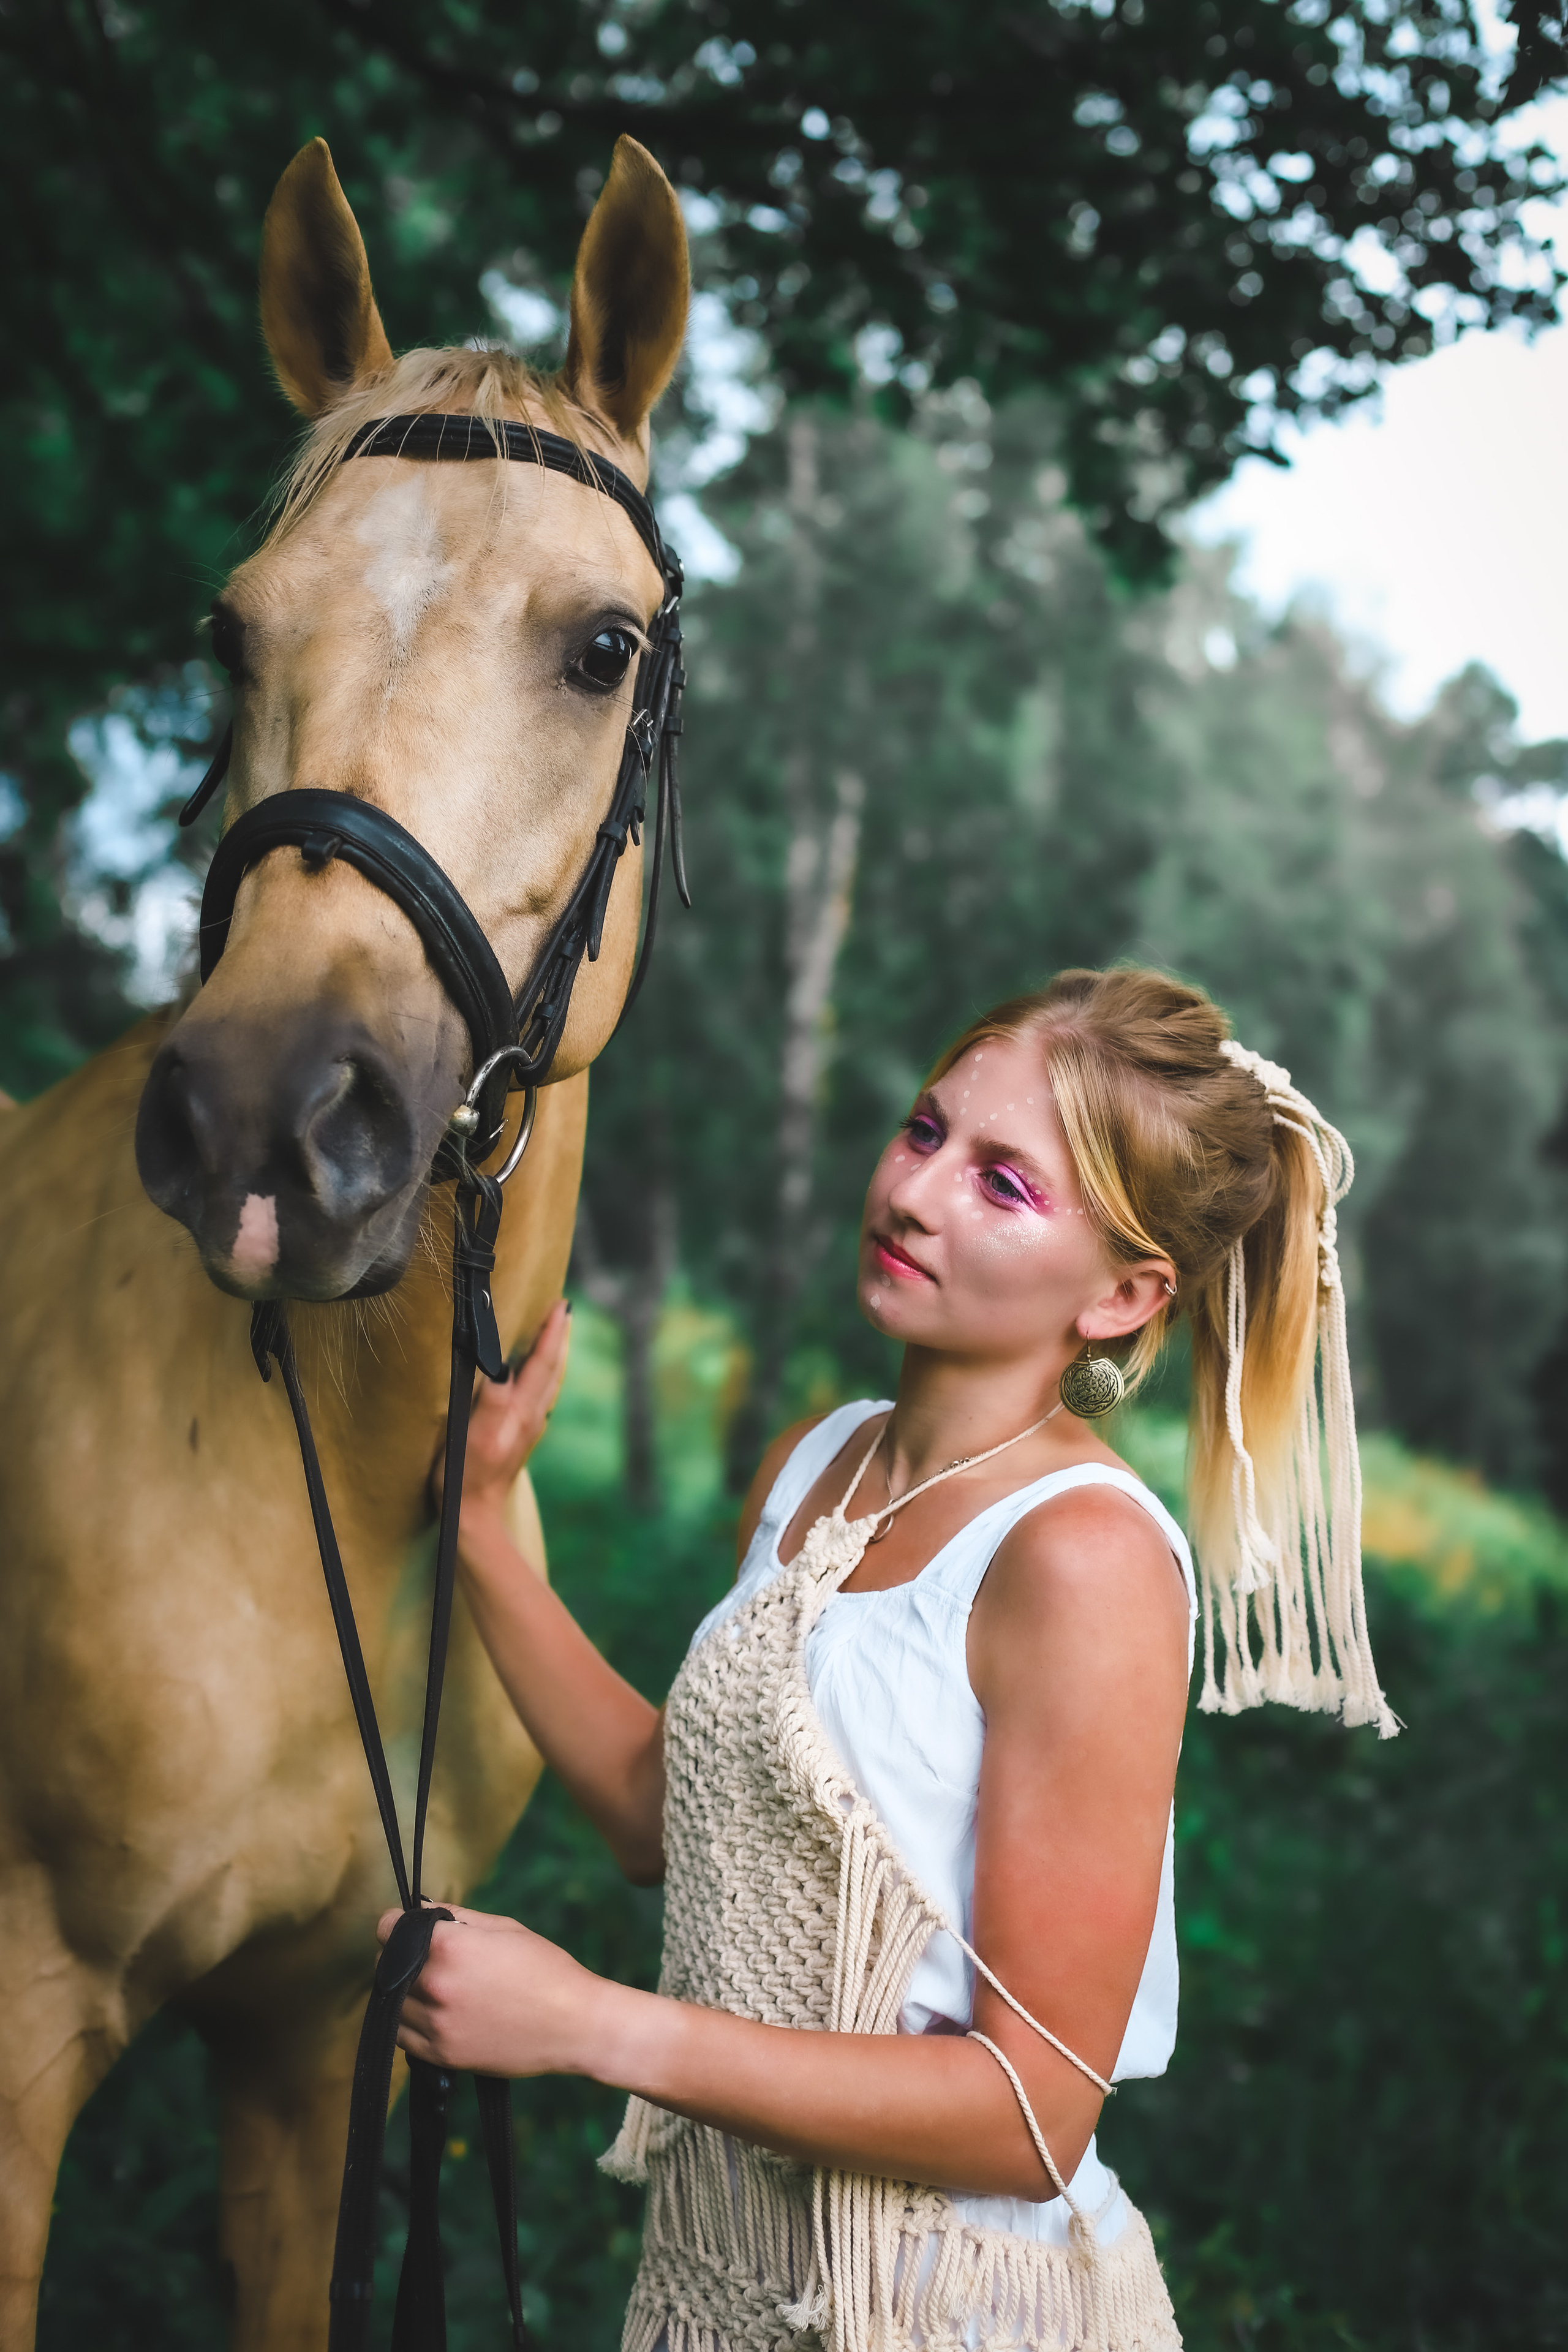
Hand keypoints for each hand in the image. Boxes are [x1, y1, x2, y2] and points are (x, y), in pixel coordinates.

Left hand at [377, 1902, 604, 2076]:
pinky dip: (409, 2021)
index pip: (387, 1929)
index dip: (396, 1923)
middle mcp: (436, 1987)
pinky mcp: (442, 2056)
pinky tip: (434, 2011)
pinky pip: (402, 2036)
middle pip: (384, 1965)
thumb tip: (419, 1910)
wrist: (574, 2024)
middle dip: (398, 1954)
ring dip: (401, 1989)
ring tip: (431, 1984)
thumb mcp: (504, 1927)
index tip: (408, 1926)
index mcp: (449, 1948)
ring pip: (389, 2003)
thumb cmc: (544, 1969)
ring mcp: (436, 2026)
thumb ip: (455, 1917)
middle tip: (425, 1954)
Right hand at [432, 1298, 570, 1517]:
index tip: (561, 1305)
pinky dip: (546, 1376)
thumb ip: (492, 1401)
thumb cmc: (465, 1477)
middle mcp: (531, 1418)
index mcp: (521, 1412)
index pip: (541, 1363)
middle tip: (564, 1311)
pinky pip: (542, 1396)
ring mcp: (529, 1429)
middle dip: (559, 1338)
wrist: (475, 1518)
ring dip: (556, 1356)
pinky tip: (540, 1376)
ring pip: (551, 1383)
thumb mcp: (473, 1437)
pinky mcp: (522, 1438)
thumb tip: (505, 1368)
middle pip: (553, 1369)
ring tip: (558, 1335)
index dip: (551, 1333)